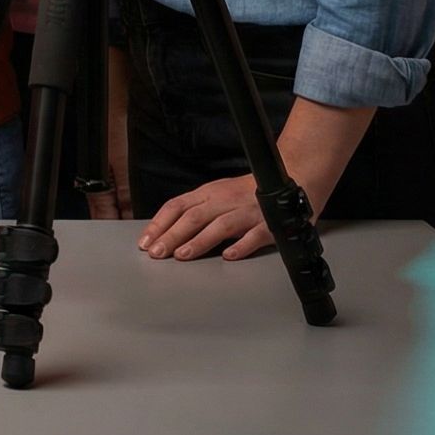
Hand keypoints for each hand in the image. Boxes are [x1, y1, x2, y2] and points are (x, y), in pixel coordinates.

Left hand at [139, 99, 359, 260]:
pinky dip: (241, 246)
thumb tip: (165, 229)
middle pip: (193, 217)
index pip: (177, 206)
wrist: (288, 178)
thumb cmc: (247, 192)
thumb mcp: (216, 194)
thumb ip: (195, 209)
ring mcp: (246, 213)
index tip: (145, 241)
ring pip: (219, 226)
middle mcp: (224, 201)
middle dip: (172, 236)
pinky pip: (254, 236)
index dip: (160, 223)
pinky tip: (229, 256)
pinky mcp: (269, 225)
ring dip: (199, 241)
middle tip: (156, 253)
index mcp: (209, 194)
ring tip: (182, 255)